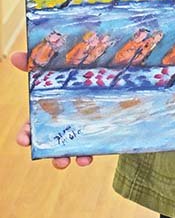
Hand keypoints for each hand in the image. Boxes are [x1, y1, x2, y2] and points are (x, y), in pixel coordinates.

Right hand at [10, 51, 93, 168]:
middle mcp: (66, 123)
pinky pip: (97, 145)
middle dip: (51, 154)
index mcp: (51, 110)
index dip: (26, 134)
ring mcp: (84, 129)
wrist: (117, 73)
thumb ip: (36, 62)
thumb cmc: (78, 72)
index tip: (23, 140)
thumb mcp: (58, 66)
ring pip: (75, 149)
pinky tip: (91, 155)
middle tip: (54, 158)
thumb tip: (15, 56)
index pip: (33, 126)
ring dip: (73, 158)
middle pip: (53, 143)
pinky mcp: (102, 130)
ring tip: (76, 161)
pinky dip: (93, 151)